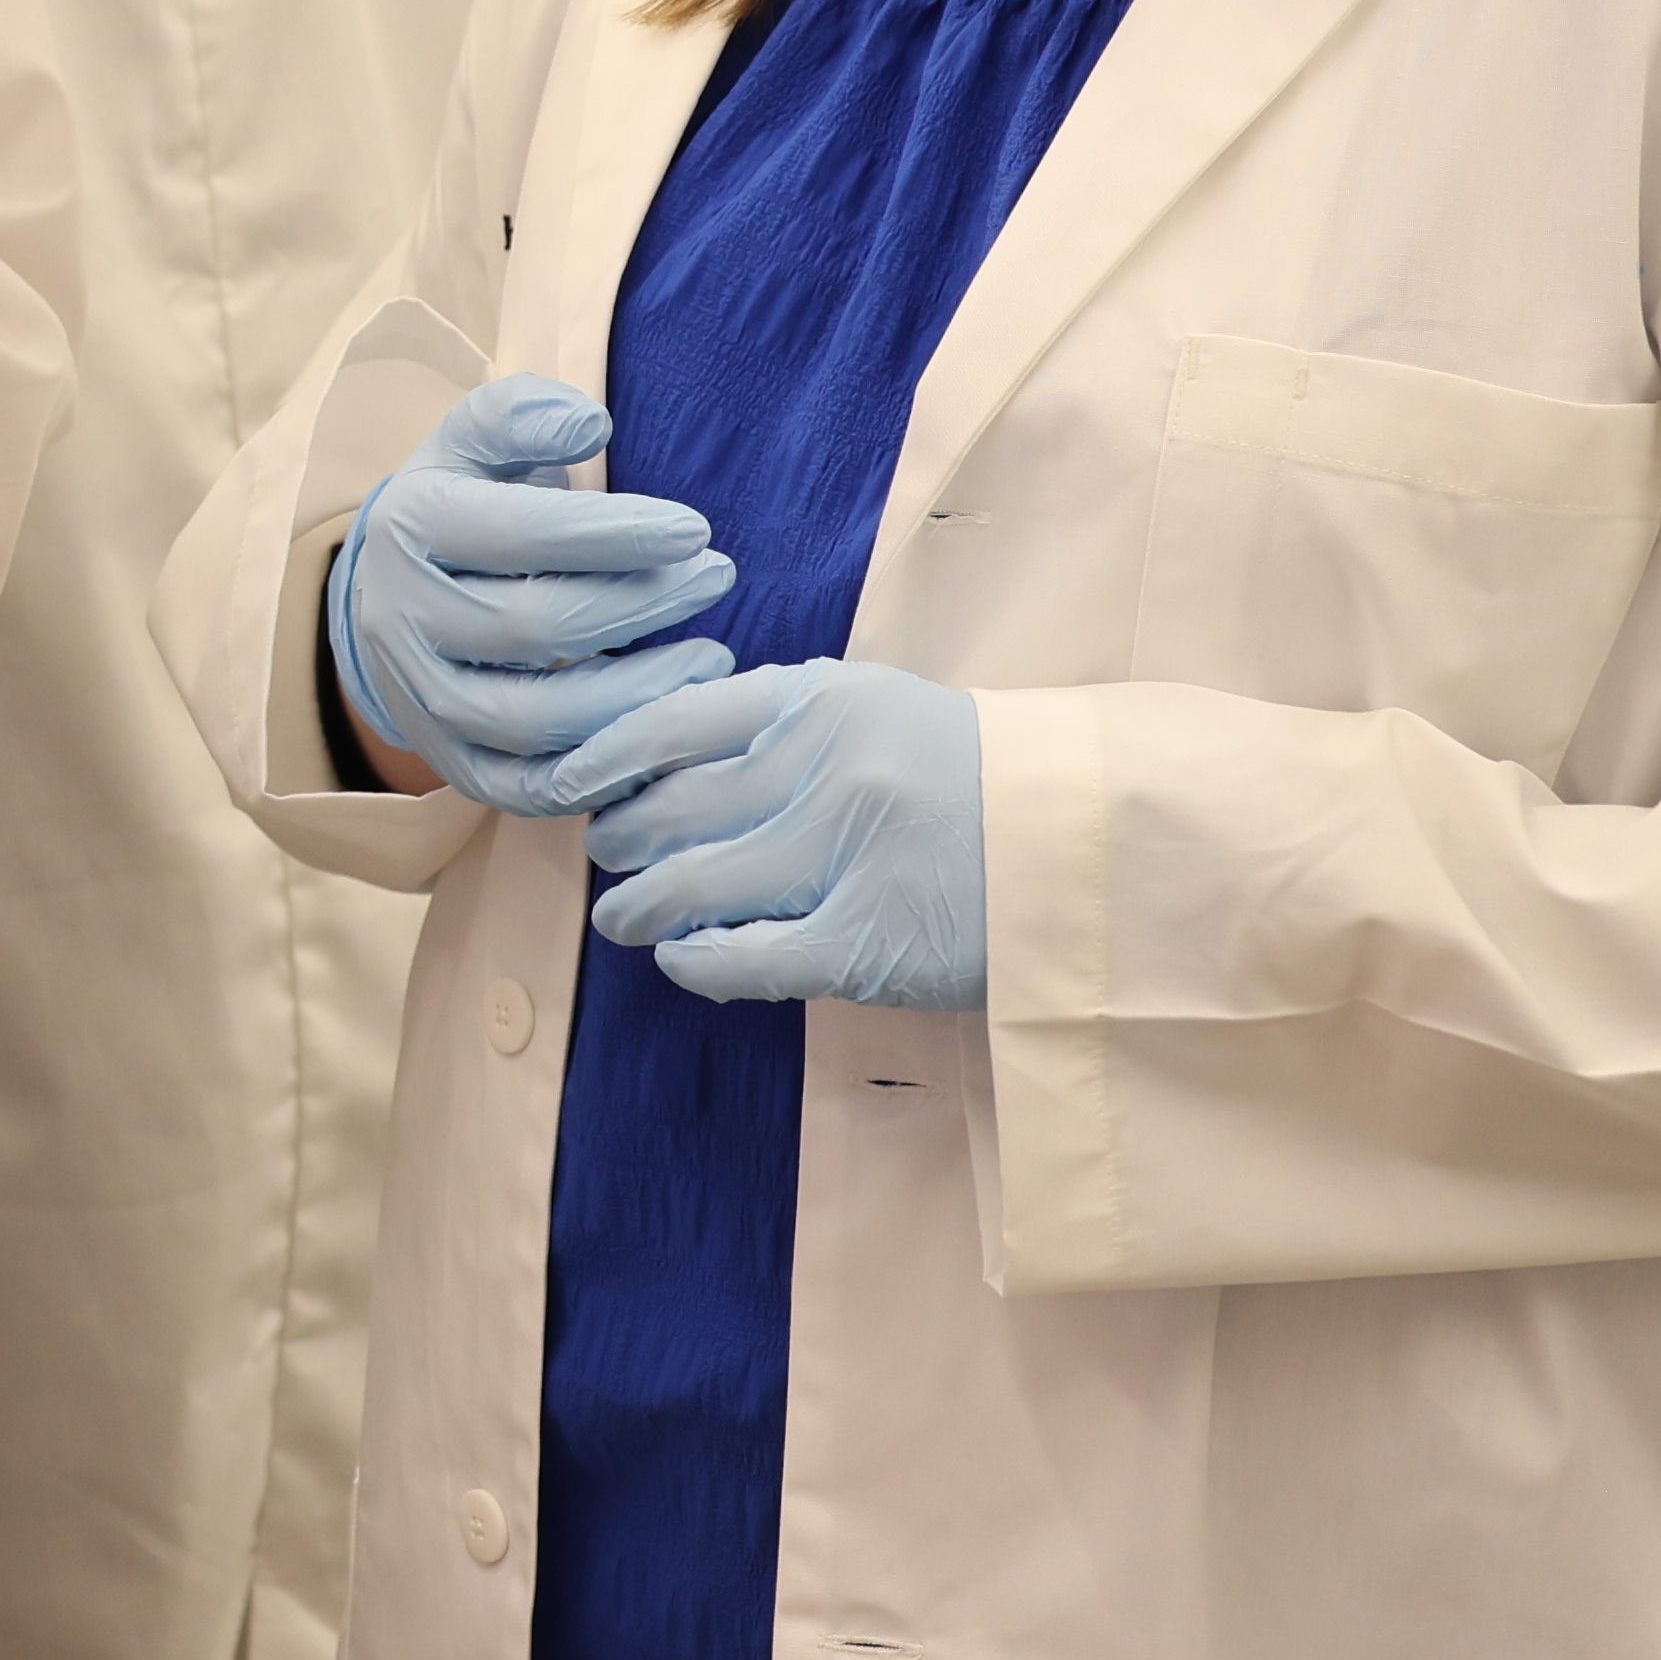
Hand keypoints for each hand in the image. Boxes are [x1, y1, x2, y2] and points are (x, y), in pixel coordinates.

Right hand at [330, 374, 736, 817]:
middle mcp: (403, 622)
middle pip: (536, 628)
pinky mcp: (452, 764)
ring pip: (536, 722)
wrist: (390, 600)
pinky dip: (604, 771)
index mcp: (411, 529)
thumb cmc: (464, 503)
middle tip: (718, 577)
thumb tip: (591, 427)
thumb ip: (525, 415)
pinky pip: (530, 789)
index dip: (613, 535)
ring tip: (710, 658)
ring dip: (636, 696)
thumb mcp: (475, 440)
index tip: (695, 529)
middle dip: (641, 606)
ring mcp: (423, 703)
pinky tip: (665, 729)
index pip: (517, 536)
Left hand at [572, 650, 999, 1007]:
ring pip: (693, 885)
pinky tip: (682, 959)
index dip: (606, 756)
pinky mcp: (867, 941)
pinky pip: (744, 958)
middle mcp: (828, 767)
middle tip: (605, 855)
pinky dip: (696, 961)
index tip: (569, 782)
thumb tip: (657, 764)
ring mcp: (846, 855)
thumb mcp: (881, 713)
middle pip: (673, 808)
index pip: (678, 719)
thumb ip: (783, 726)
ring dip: (639, 907)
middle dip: (621, 838)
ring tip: (622, 917)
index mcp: (828, 698)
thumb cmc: (975, 780)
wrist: (1091, 845)